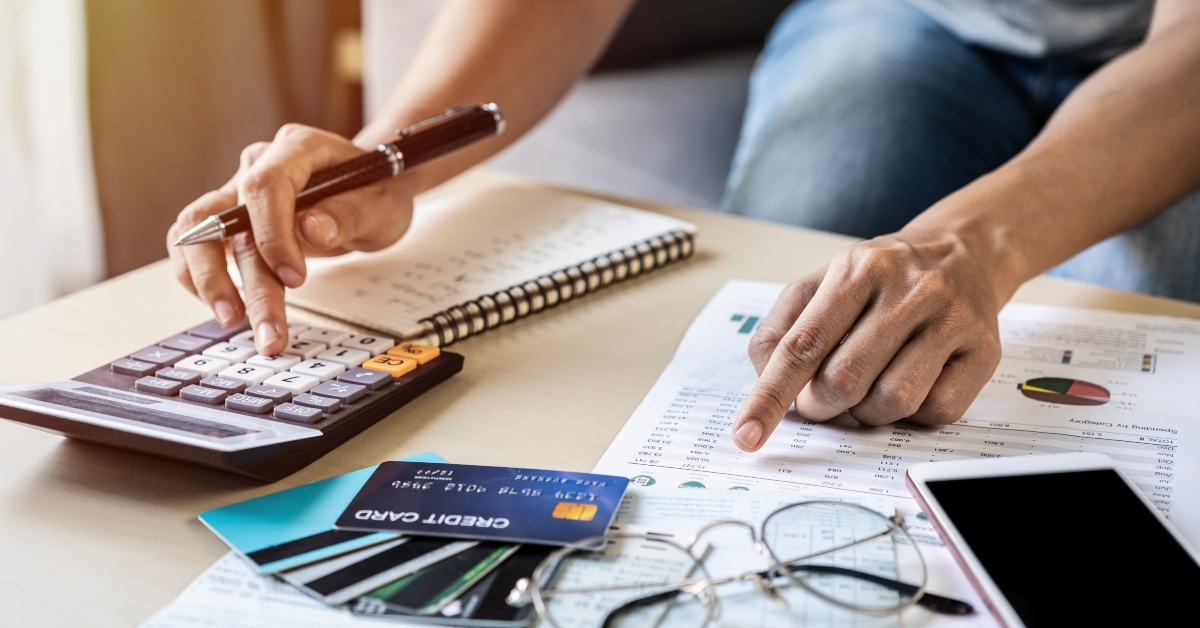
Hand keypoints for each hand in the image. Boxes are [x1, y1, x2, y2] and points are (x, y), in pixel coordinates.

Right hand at [167, 124, 416, 354]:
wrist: (370, 192)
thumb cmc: (376, 193)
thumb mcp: (382, 205)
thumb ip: (350, 214)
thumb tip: (312, 229)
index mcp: (297, 149)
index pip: (265, 185)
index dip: (272, 234)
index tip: (293, 278)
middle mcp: (258, 165)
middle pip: (231, 218)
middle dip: (248, 281)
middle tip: (269, 330)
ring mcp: (238, 191)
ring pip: (199, 231)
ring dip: (210, 281)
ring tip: (235, 322)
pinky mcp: (229, 221)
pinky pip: (194, 244)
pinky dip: (197, 276)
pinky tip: (225, 308)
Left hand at [731, 229, 1005, 450]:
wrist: (965, 253)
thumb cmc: (881, 280)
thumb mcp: (822, 284)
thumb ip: (782, 328)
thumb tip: (765, 380)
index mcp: (857, 269)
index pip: (801, 346)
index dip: (769, 396)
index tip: (746, 434)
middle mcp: (909, 290)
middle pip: (844, 381)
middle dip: (822, 406)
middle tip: (822, 401)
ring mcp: (951, 320)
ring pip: (891, 402)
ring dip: (867, 414)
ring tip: (868, 389)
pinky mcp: (984, 351)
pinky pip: (935, 412)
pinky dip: (912, 415)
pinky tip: (910, 383)